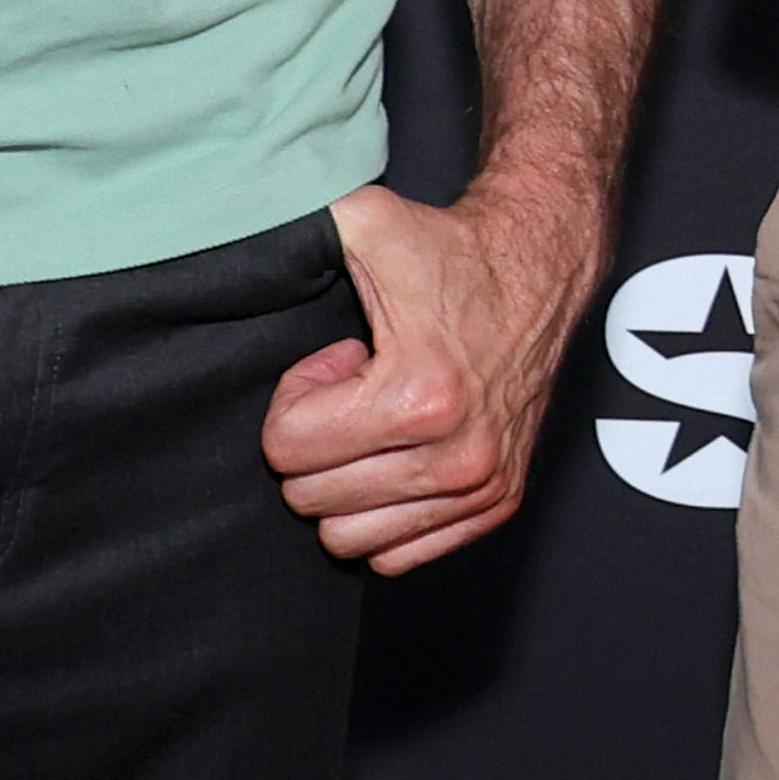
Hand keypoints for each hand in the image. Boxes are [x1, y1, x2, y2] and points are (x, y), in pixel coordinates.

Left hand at [267, 179, 599, 572]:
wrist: (538, 270)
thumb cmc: (451, 254)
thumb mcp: (368, 223)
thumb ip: (300, 232)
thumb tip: (240, 253)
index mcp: (420, 395)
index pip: (287, 448)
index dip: (297, 398)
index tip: (337, 364)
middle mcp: (459, 454)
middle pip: (310, 498)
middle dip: (318, 442)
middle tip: (356, 391)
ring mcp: (482, 486)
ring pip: (348, 539)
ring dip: (347, 483)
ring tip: (378, 423)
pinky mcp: (497, 502)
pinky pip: (398, 556)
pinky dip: (383, 514)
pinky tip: (400, 455)